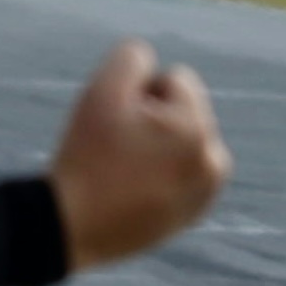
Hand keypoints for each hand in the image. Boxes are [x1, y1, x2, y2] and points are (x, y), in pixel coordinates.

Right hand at [47, 40, 226, 272]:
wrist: (71, 228)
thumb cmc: (86, 157)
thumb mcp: (101, 92)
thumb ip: (132, 57)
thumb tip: (151, 60)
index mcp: (197, 130)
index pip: (175, 80)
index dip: (139, 94)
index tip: (118, 124)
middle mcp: (214, 162)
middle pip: (182, 111)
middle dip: (154, 119)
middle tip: (118, 151)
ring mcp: (207, 192)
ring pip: (181, 140)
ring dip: (160, 144)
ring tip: (127, 170)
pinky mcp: (194, 213)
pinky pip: (180, 171)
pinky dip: (161, 173)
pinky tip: (134, 189)